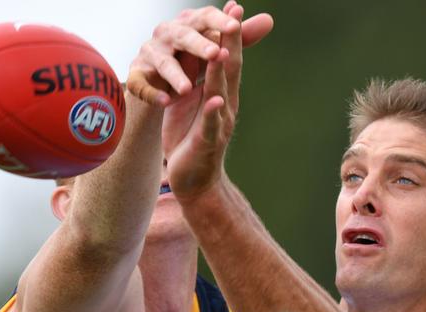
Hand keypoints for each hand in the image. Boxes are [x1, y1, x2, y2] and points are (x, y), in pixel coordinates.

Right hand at [127, 2, 272, 106]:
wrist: (155, 81)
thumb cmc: (188, 61)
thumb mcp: (213, 51)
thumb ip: (236, 37)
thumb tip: (269, 20)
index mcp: (188, 24)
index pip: (205, 17)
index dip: (219, 21)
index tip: (236, 22)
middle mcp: (168, 35)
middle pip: (183, 36)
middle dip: (199, 45)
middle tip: (216, 54)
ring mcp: (150, 55)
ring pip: (163, 63)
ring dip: (175, 76)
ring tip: (187, 89)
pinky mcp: (136, 77)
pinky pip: (141, 85)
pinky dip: (151, 93)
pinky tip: (164, 102)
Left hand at [164, 2, 250, 200]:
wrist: (195, 180)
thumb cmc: (190, 138)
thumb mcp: (192, 101)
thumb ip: (198, 77)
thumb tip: (202, 49)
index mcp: (220, 92)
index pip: (226, 58)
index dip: (228, 32)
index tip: (232, 5)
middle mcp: (225, 104)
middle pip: (229, 69)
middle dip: (231, 41)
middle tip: (235, 13)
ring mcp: (218, 124)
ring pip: (221, 92)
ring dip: (222, 71)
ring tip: (223, 48)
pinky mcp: (207, 142)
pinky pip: (210, 125)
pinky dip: (212, 112)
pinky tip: (213, 99)